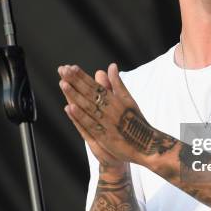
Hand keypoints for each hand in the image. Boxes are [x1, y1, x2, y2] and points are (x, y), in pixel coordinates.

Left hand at [58, 63, 173, 164]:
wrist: (147, 144)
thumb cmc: (136, 121)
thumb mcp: (128, 99)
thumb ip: (117, 83)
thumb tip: (112, 66)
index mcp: (115, 99)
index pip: (95, 85)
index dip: (82, 76)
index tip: (71, 67)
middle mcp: (110, 108)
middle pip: (89, 93)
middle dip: (75, 81)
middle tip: (63, 70)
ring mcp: (107, 122)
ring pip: (88, 106)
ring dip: (75, 95)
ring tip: (63, 84)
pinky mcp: (105, 136)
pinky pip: (90, 124)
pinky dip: (80, 116)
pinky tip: (70, 108)